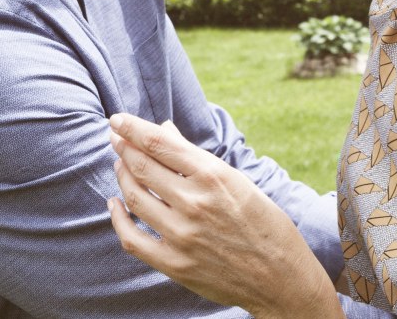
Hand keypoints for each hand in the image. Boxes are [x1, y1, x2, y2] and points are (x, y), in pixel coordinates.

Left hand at [106, 114, 340, 318]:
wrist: (281, 278)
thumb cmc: (265, 224)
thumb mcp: (238, 181)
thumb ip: (195, 158)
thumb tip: (164, 131)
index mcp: (214, 176)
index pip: (160, 143)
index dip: (133, 128)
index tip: (118, 119)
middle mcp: (195, 203)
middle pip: (142, 166)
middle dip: (123, 148)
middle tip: (116, 139)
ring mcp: (182, 235)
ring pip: (134, 197)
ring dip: (122, 176)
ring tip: (120, 165)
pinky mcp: (175, 263)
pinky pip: (132, 238)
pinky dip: (117, 218)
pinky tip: (115, 204)